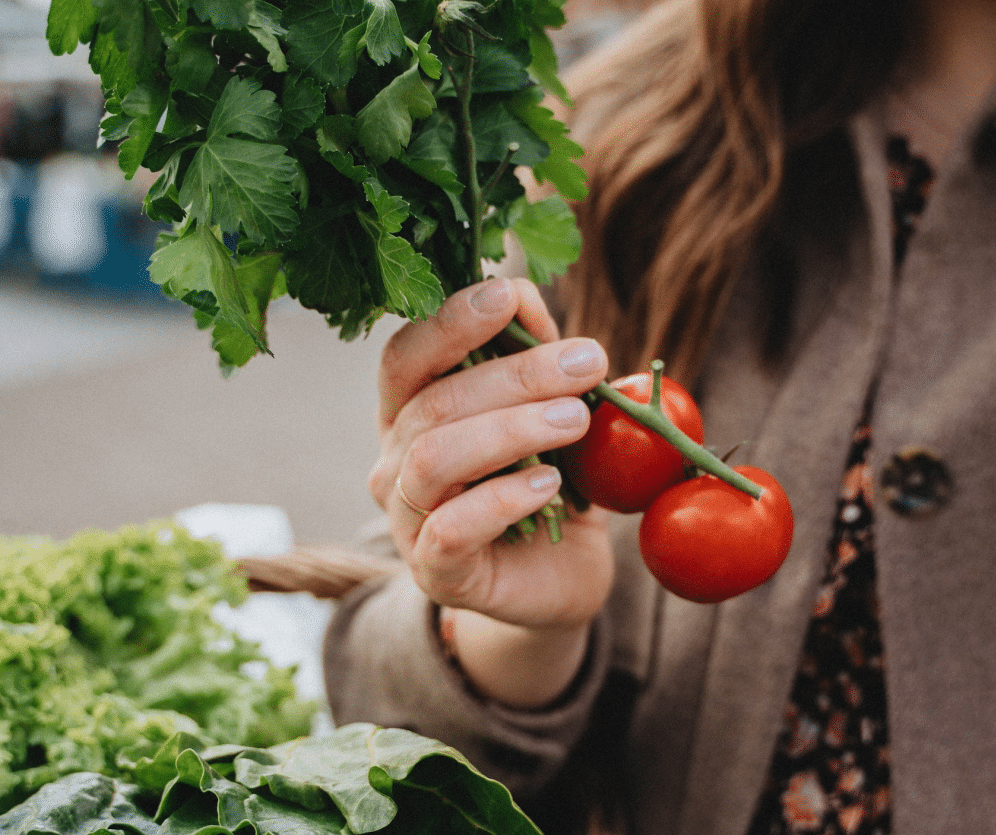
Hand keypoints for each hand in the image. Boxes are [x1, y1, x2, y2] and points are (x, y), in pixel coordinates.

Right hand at [369, 277, 614, 634]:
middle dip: (514, 374)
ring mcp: (406, 519)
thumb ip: (530, 352)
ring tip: (576, 420)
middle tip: (586, 362)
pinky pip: (450, 530)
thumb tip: (522, 290)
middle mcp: (394, 461)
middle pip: (432, 403)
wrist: (561, 576)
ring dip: (510, 430)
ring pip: (432, 459)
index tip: (508, 293)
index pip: (405, 356)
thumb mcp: (548, 408)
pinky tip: (549, 483)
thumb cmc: (548, 481)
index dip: (450, 321)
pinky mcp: (435, 571)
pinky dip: (503, 499)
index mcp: (411, 412)